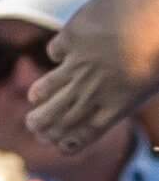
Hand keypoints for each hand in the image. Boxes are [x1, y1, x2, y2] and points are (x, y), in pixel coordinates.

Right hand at [30, 0, 158, 150]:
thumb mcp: (148, 80)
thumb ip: (121, 95)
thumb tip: (93, 104)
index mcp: (120, 104)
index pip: (84, 134)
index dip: (66, 141)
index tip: (55, 143)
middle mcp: (95, 88)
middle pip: (58, 117)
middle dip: (42, 125)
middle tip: (33, 126)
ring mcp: (81, 62)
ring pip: (47, 88)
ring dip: (39, 97)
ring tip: (35, 99)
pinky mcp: (72, 36)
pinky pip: (57, 51)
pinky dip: (60, 53)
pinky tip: (66, 51)